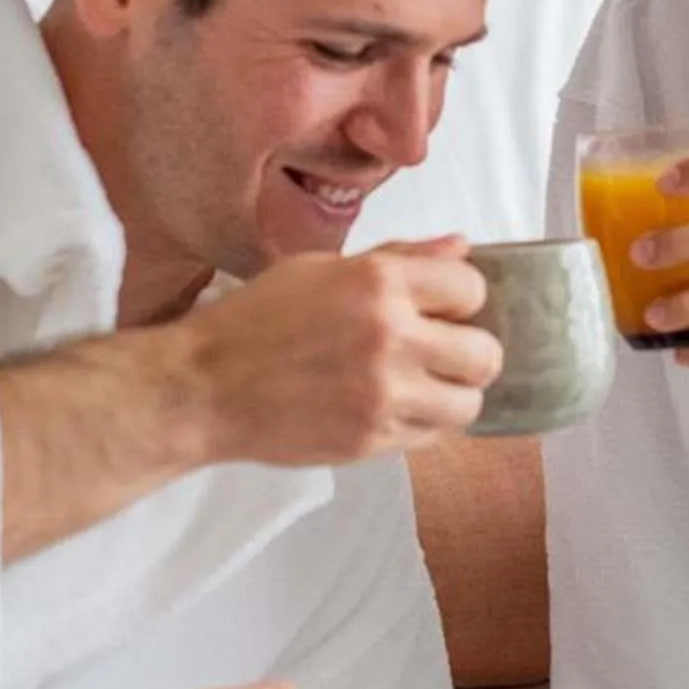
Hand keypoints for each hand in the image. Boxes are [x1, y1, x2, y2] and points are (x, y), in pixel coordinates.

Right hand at [180, 239, 502, 467]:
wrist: (203, 387)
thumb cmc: (254, 322)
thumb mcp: (322, 267)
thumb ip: (399, 258)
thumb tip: (459, 247)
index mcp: (378, 283)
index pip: (471, 286)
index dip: (462, 296)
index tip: (446, 306)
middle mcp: (389, 337)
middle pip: (485, 354)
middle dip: (471, 351)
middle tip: (445, 352)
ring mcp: (382, 395)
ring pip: (467, 405)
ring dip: (452, 395)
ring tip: (421, 386)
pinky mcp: (370, 441)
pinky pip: (429, 438)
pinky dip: (420, 424)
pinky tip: (389, 407)